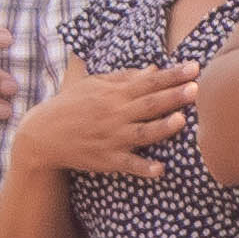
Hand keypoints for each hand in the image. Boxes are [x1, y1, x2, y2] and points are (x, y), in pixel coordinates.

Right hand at [9, 59, 197, 177]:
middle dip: (172, 97)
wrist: (41, 134)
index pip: (148, 82)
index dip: (171, 75)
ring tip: (181, 121)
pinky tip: (161, 169)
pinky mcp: (108, 159)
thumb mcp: (94, 85)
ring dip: (161, 128)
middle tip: (196, 89)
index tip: (194, 68)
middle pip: (148, 105)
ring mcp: (112, 138)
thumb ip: (126, 78)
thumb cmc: (72, 105)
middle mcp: (115, 115)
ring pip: (142, 133)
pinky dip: (144, 168)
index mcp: (113, 94)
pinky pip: (128, 165)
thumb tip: (154, 68)